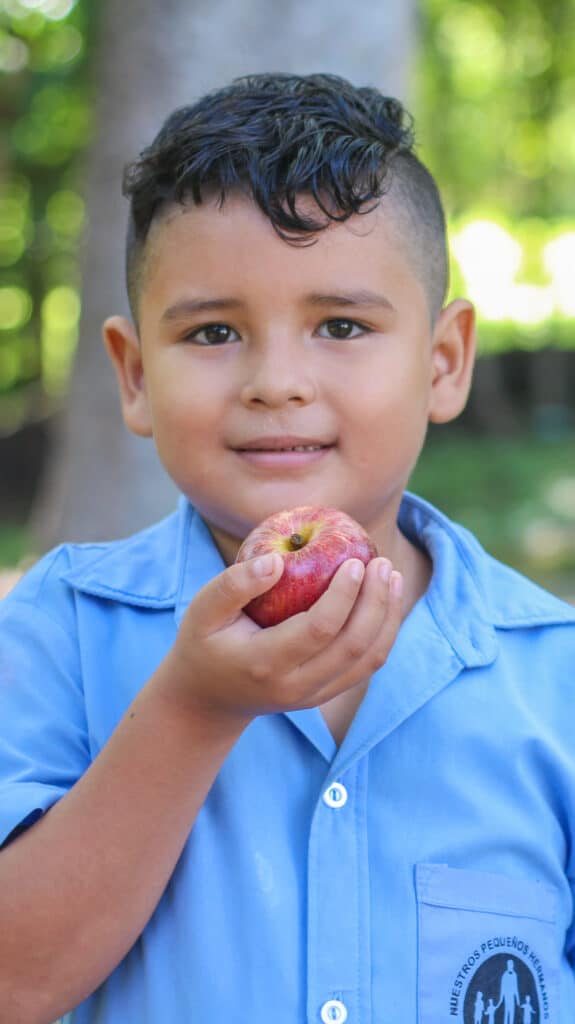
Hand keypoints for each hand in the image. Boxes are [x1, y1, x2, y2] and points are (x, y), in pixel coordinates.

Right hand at [162, 552, 402, 723]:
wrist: (208, 699)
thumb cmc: (204, 643)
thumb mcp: (202, 610)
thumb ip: (234, 584)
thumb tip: (277, 560)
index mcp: (265, 664)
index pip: (319, 630)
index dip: (344, 595)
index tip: (356, 561)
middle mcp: (295, 686)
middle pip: (353, 646)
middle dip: (375, 601)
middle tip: (381, 562)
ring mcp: (314, 696)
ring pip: (368, 659)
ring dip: (387, 617)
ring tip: (392, 576)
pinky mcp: (325, 694)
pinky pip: (365, 666)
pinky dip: (383, 634)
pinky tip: (384, 601)